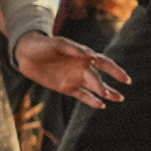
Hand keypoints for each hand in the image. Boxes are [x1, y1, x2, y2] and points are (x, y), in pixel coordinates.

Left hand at [13, 30, 130, 109]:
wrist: (25, 53)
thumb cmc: (44, 45)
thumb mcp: (58, 44)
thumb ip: (75, 50)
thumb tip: (92, 57)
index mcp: (84, 56)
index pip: (104, 63)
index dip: (116, 70)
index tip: (124, 79)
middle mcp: (83, 68)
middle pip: (99, 79)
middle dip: (107, 87)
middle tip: (117, 96)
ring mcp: (75, 78)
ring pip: (95, 88)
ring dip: (107, 93)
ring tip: (119, 99)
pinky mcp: (67, 88)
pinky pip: (82, 95)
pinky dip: (92, 101)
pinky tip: (101, 106)